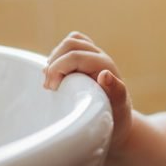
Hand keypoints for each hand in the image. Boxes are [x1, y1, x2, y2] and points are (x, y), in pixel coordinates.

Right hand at [44, 31, 132, 147]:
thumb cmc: (114, 119)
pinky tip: (56, 74)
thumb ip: (116, 92)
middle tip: (49, 87)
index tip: (52, 89)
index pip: (75, 56)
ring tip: (52, 81)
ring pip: (69, 43)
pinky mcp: (86, 59)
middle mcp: (100, 57)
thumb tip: (105, 74)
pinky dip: (59, 55)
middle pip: (70, 44)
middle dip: (54, 63)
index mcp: (105, 66)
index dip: (57, 69)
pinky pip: (70, 46)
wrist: (116, 122)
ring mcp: (93, 56)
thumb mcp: (116, 111)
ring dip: (55, 58)